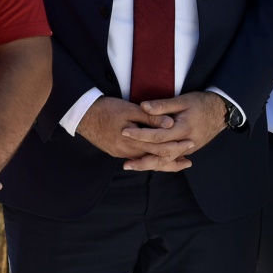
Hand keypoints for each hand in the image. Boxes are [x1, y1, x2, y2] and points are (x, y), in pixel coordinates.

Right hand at [76, 97, 191, 169]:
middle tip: (189, 160)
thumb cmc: (106, 109)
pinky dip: (149, 159)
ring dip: (162, 163)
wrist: (82, 115)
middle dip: (173, 160)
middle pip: (155, 161)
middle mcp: (127, 153)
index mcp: (132, 142)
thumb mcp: (129, 109)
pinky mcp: (115, 152)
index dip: (176, 148)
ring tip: (177, 163)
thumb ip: (150, 117)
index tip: (190, 144)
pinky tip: (155, 157)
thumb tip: (170, 123)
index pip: (160, 149)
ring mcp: (120, 154)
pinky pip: (137, 159)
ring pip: (146, 162)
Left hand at [119, 93, 228, 168]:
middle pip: (161, 156)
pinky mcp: (189, 150)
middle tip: (125, 164)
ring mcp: (188, 149)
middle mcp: (185, 143)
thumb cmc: (201, 103)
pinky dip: (160, 164)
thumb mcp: (183, 100)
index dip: (140, 135)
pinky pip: (172, 160)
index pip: (158, 136)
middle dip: (142, 161)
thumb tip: (143, 107)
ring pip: (167, 161)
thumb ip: (163, 105)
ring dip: (150, 165)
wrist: (221, 111)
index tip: (125, 133)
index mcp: (182, 129)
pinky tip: (148, 165)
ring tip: (133, 166)